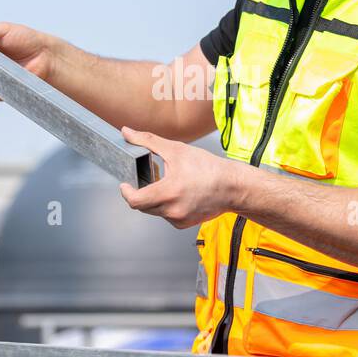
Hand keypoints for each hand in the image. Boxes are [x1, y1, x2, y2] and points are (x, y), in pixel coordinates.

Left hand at [118, 127, 239, 227]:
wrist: (233, 187)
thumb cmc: (208, 169)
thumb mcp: (176, 150)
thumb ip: (148, 141)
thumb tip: (127, 133)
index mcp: (168, 193)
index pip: (135, 201)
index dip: (126, 193)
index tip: (125, 184)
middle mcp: (172, 210)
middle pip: (143, 206)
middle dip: (141, 193)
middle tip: (147, 179)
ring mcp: (179, 219)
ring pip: (155, 211)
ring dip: (154, 199)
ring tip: (167, 184)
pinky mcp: (184, 224)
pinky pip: (167, 215)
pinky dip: (167, 205)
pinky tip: (178, 193)